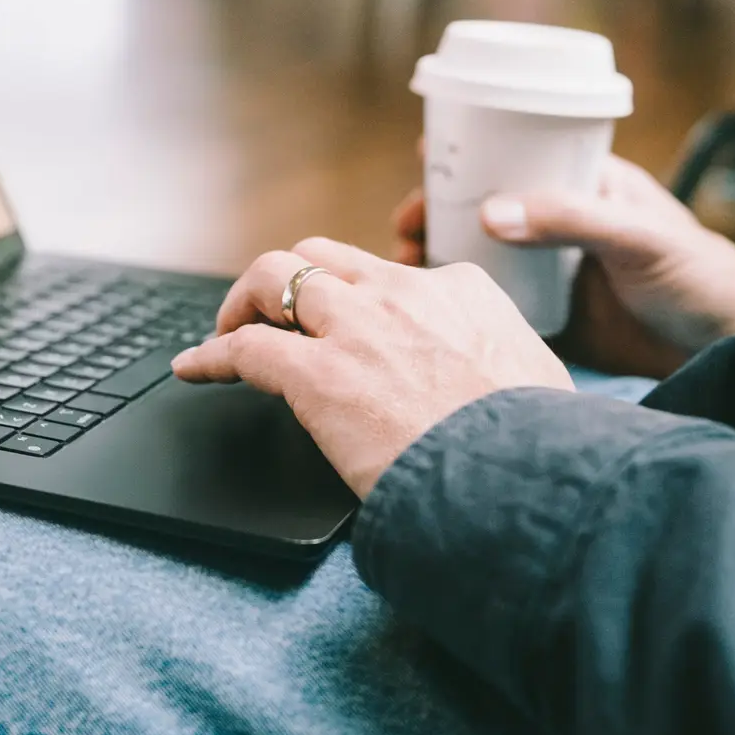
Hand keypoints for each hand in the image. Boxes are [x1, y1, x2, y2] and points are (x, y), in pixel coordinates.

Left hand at [171, 238, 571, 496]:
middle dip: (287, 280)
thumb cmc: (539, 446)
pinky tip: (195, 369)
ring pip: (272, 278)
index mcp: (459, 290)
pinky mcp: (316, 374)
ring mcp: (354, 329)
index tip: (342, 325)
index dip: (354, 300)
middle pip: (318, 257)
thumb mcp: (536, 379)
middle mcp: (400, 294)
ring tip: (226, 329)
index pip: (386, 275)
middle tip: (269, 315)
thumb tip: (505, 384)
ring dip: (242, 302)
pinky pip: (244, 348)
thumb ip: (505, 362)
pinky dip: (211, 355)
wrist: (520, 477)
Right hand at [394, 157, 734, 376]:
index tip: (424, 159)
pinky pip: (496, 305)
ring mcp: (552, 270)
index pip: (517, 156)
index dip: (468, 155)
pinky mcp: (551, 318)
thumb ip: (569, 220)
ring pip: (483, 255)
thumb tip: (489, 213)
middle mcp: (561, 223)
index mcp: (585, 185)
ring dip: (441, 258)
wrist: (726, 352)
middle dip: (438, 212)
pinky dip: (461, 303)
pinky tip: (434, 309)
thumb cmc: (698, 276)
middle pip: (485, 206)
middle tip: (402, 231)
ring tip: (407, 270)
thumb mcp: (637, 237)